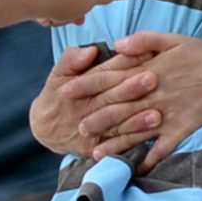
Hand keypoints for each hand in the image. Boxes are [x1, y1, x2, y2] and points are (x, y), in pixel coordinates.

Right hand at [29, 41, 157, 156]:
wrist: (45, 128)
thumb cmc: (58, 94)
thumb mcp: (59, 72)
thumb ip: (72, 59)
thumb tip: (91, 51)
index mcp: (76, 87)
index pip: (103, 74)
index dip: (124, 64)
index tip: (146, 54)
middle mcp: (83, 109)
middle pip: (110, 98)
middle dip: (131, 89)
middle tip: (152, 80)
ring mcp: (89, 131)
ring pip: (115, 125)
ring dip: (136, 121)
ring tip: (156, 115)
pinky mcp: (93, 149)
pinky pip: (115, 147)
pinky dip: (131, 143)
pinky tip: (149, 139)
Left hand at [83, 31, 201, 169]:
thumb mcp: (175, 39)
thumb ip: (144, 39)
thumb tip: (117, 44)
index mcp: (150, 70)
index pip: (112, 77)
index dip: (87, 84)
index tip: (66, 90)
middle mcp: (155, 94)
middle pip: (119, 107)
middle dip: (96, 117)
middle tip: (74, 127)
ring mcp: (168, 114)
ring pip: (136, 131)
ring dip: (116, 143)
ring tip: (95, 153)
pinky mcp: (182, 129)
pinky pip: (163, 148)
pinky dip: (150, 160)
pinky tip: (135, 170)